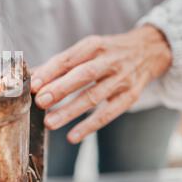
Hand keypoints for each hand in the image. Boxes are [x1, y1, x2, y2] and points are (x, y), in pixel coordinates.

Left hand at [31, 25, 171, 143]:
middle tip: (41, 102)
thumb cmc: (107, 52)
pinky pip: (109, 113)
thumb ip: (60, 64)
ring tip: (50, 123)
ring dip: (71, 111)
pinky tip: (73, 136)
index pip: (69, 58)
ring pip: (95, 96)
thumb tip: (31, 76)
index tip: (34, 85)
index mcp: (94, 45)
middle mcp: (109, 60)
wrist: (150, 50)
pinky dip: (90, 125)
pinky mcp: (130, 96)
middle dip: (61, 89)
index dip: (50, 71)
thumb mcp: (87, 49)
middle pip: (84, 75)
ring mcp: (122, 78)